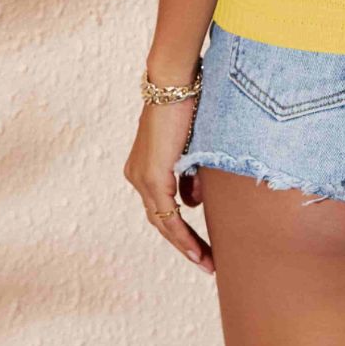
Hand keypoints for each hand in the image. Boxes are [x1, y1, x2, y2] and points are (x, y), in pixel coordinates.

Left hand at [123, 97, 214, 275]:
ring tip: (207, 261)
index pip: (162, 207)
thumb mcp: (190, 146)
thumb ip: (189, 175)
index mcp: (145, 167)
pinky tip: (195, 248)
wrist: (175, 82)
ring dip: (185, 243)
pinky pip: (166, 214)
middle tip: (206, 263)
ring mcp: (142, 177)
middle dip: (184, 245)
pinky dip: (181, 232)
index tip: (200, 247)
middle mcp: (137, 175)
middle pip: (160, 221)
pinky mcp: (151, 175)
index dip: (180, 230)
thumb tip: (193, 203)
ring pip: (162, 221)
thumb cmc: (187, 104)